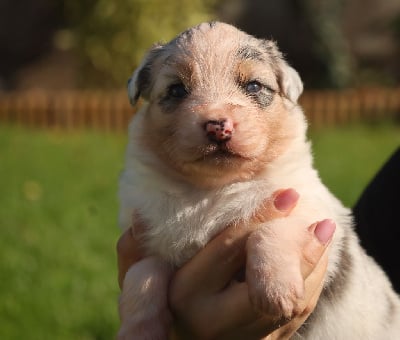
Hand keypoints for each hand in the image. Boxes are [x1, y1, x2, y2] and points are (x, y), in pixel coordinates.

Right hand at [116, 189, 334, 338]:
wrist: (193, 339)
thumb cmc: (161, 298)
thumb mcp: (141, 278)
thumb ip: (135, 253)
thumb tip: (138, 216)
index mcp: (185, 295)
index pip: (229, 249)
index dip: (259, 218)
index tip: (286, 194)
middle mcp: (215, 322)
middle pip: (266, 283)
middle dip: (294, 248)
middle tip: (315, 216)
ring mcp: (245, 337)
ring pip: (290, 299)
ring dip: (311, 261)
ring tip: (325, 228)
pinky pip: (299, 311)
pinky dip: (313, 278)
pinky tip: (320, 250)